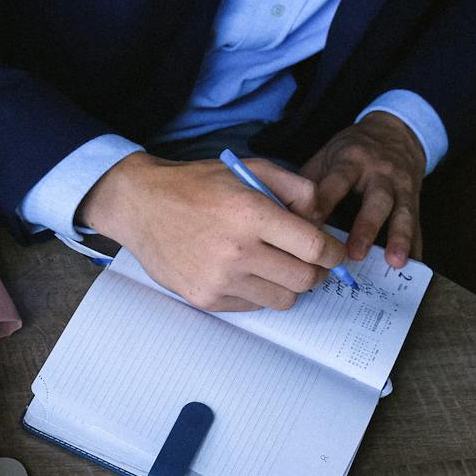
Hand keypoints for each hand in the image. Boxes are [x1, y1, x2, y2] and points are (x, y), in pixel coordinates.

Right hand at [78, 151, 345, 312]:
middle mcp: (237, 251)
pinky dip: (258, 292)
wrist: (141, 206)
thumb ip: (294, 187)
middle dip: (316, 272)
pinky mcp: (206, 299)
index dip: (332, 253)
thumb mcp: (249, 169)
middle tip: (310, 262)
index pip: (313, 248)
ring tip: (276, 267)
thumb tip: (322, 218)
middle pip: (304, 279)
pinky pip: (253, 306)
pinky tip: (245, 272)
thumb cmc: (196, 186)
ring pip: (282, 299)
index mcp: (251, 214)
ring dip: (288, 285)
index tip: (333, 253)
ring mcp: (219, 280)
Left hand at [300, 111, 425, 266]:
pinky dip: (415, 245)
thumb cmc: (351, 152)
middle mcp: (380, 172)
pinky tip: (413, 264)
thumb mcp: (327, 156)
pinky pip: (416, 224)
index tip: (310, 228)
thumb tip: (283, 216)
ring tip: (394, 262)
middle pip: (376, 200)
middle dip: (366, 227)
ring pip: (402, 212)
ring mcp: (401, 186)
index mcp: (352, 160)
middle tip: (354, 254)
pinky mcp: (414, 199)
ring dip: (399, 238)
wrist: (395, 132)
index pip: (337, 182)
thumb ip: (307, 185)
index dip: (324, 204)